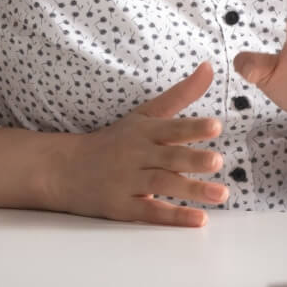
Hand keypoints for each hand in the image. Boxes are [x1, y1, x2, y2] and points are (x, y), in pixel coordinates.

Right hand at [53, 62, 228, 227]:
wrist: (65, 169)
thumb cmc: (114, 140)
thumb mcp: (145, 114)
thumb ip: (180, 94)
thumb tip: (210, 67)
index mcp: (144, 131)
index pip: (171, 127)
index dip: (192, 127)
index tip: (215, 126)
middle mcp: (137, 154)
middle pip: (168, 157)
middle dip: (192, 159)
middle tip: (218, 161)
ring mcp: (128, 181)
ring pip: (162, 184)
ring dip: (192, 191)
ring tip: (221, 195)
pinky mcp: (122, 206)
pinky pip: (150, 212)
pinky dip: (174, 217)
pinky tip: (199, 219)